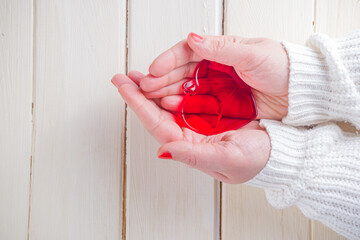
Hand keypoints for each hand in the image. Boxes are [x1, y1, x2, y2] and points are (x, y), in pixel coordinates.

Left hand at [111, 72, 269, 182]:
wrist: (280, 150)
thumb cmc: (257, 159)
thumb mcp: (226, 158)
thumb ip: (193, 155)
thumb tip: (163, 151)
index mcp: (189, 145)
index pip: (156, 123)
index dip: (138, 104)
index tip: (123, 86)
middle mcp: (190, 134)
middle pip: (157, 112)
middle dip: (139, 94)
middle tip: (123, 77)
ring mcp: (199, 122)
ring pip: (169, 103)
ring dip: (153, 88)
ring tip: (138, 75)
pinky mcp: (210, 112)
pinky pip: (186, 96)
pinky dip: (173, 85)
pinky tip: (164, 77)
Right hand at [139, 33, 288, 119]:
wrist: (301, 93)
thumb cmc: (282, 67)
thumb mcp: (253, 54)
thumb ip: (221, 48)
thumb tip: (192, 39)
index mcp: (221, 50)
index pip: (187, 52)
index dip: (167, 61)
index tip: (152, 71)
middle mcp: (215, 67)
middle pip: (180, 71)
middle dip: (160, 78)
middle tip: (142, 86)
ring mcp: (217, 86)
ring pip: (184, 87)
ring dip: (165, 91)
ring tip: (148, 97)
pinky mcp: (221, 104)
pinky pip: (196, 103)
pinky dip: (181, 104)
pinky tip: (168, 106)